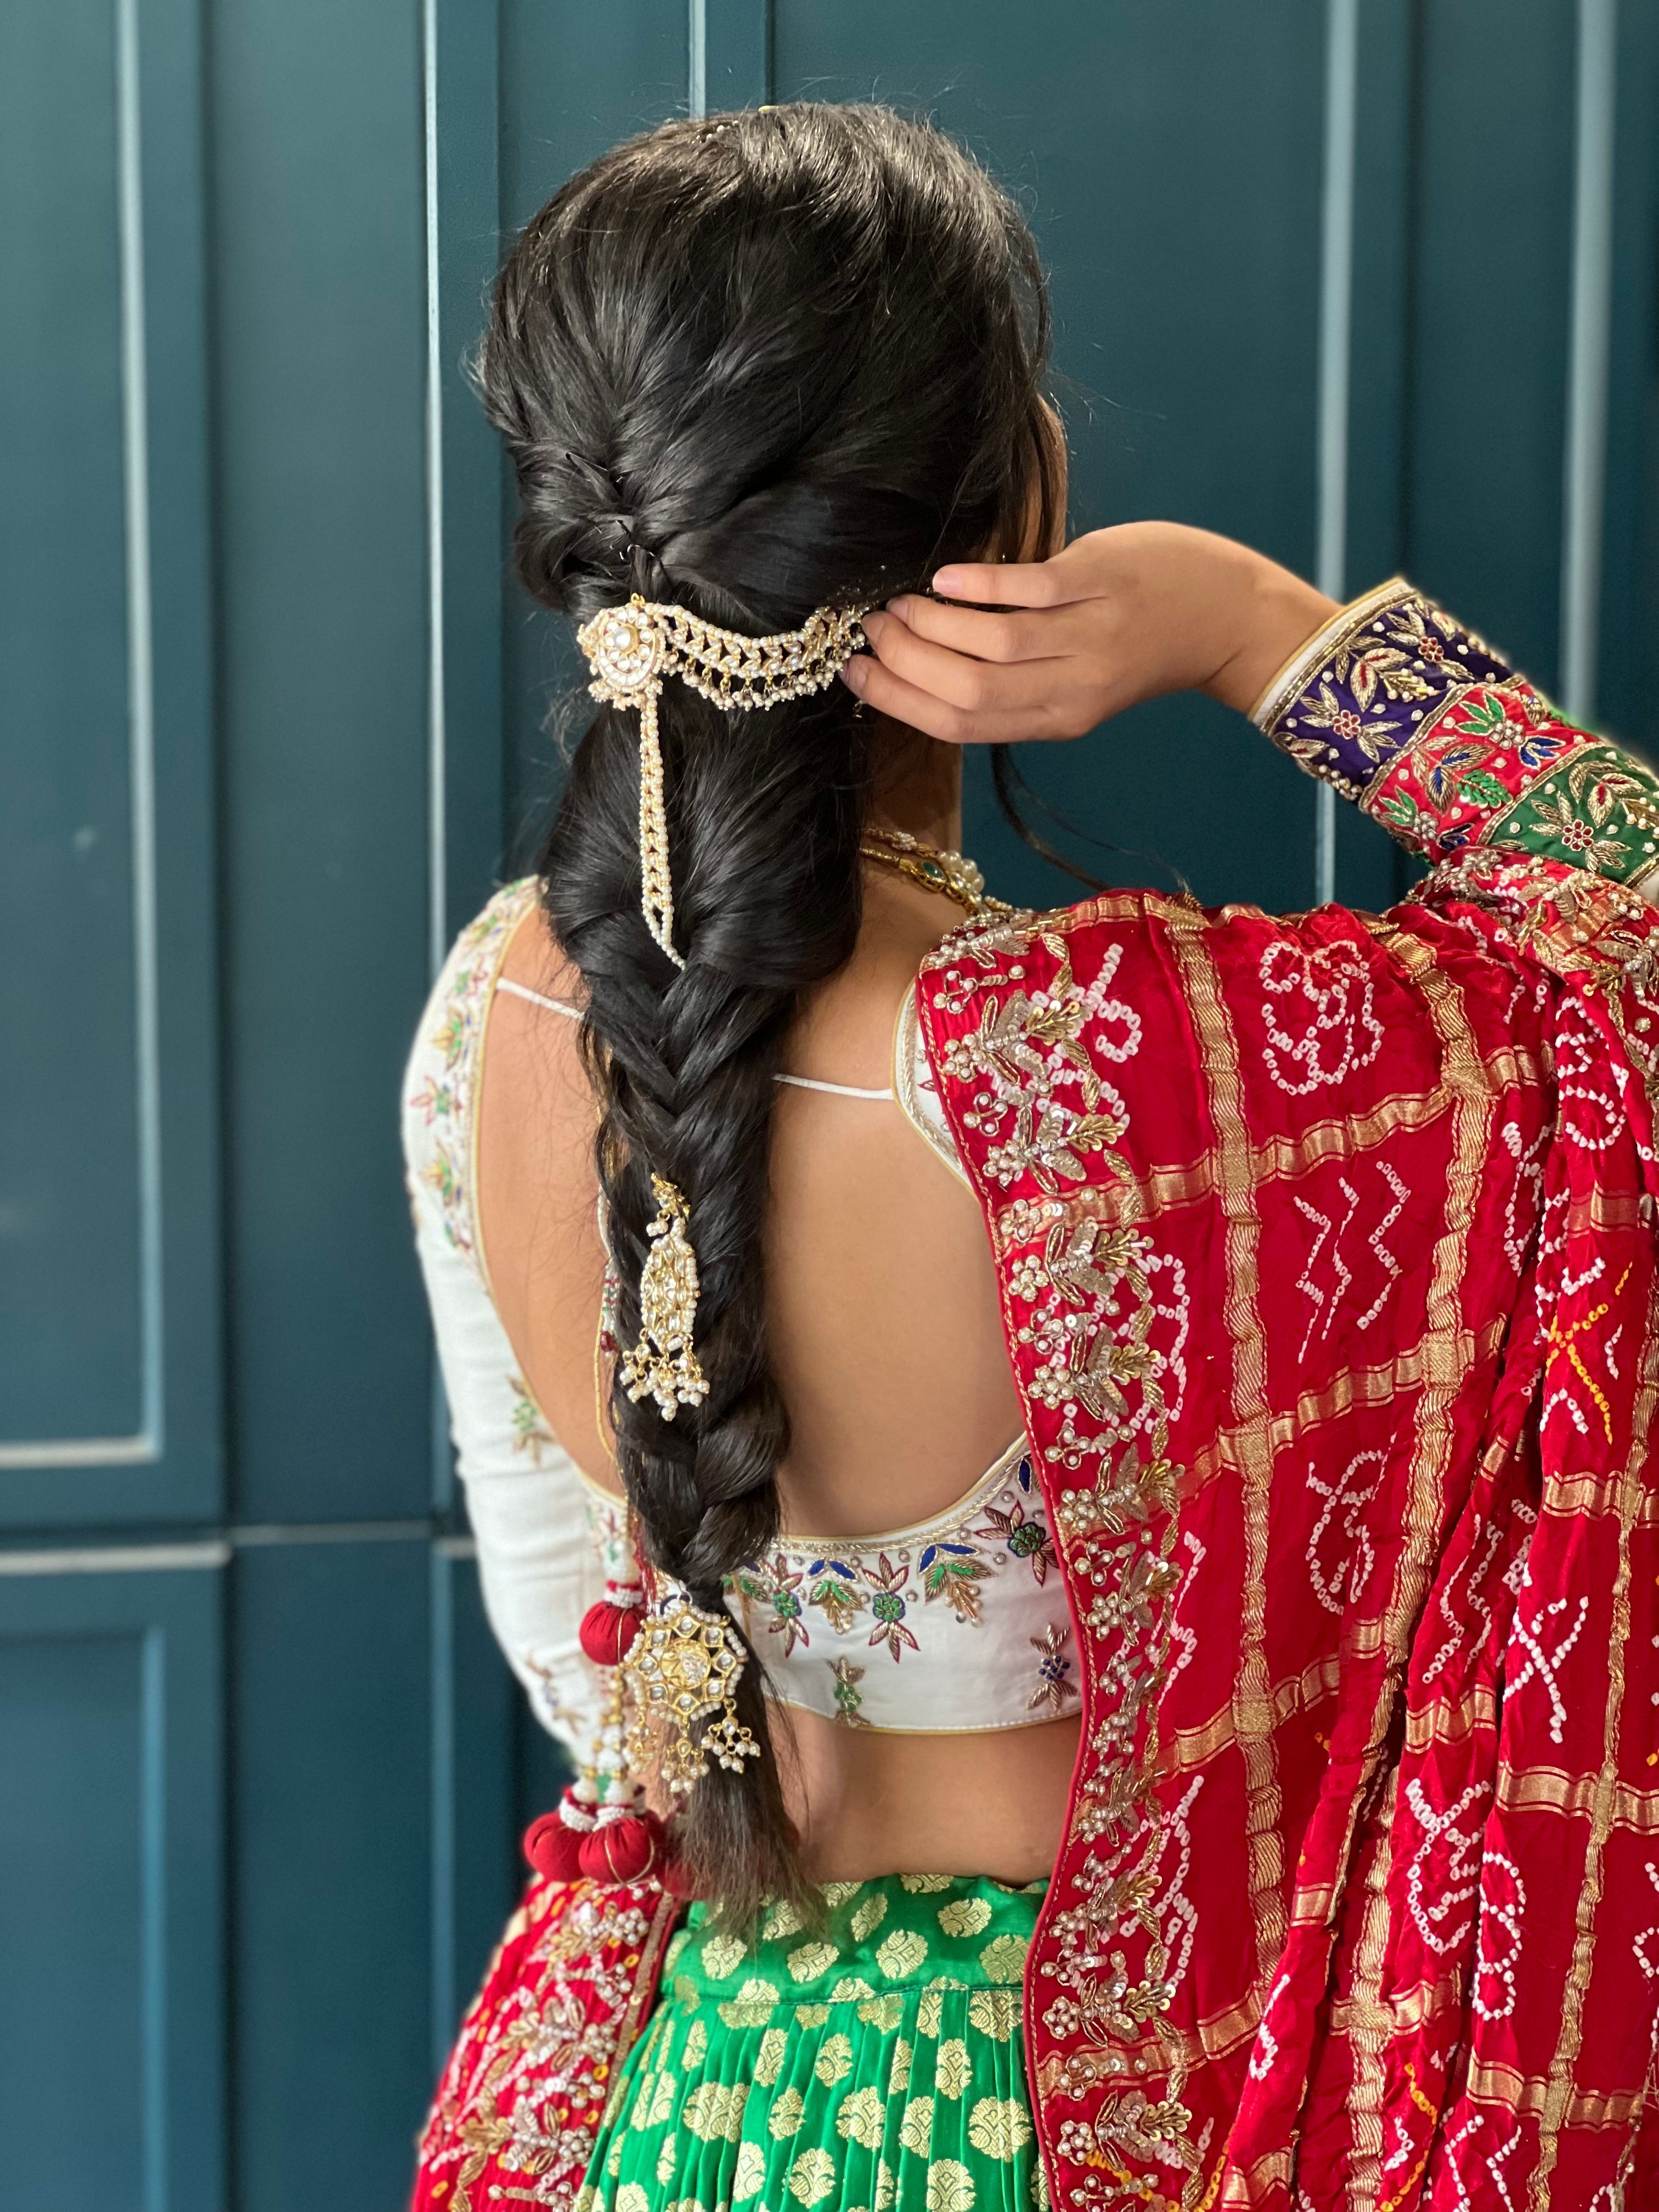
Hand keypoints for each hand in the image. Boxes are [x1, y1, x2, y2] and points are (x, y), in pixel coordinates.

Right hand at [841, 521, 1336, 743]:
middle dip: (904, 662)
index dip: (899, 703)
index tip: (856, 674)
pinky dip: (977, 587)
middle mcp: (1068, 689)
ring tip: (896, 601)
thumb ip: (1016, 683)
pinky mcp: (1097, 584)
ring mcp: (1085, 636)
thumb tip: (930, 665)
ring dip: (929, 623)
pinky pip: (1025, 590)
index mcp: (1055, 720)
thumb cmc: (1139, 644)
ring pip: (988, 644)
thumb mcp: (1076, 684)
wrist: (1224, 618)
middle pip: (965, 691)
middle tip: (869, 628)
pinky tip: (944, 577)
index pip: (960, 725)